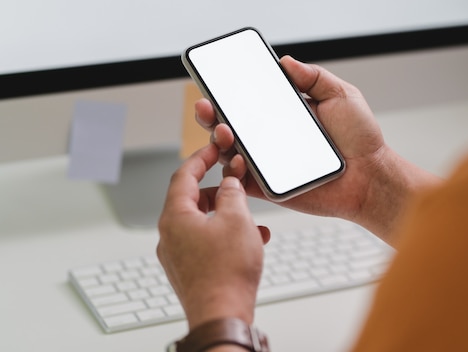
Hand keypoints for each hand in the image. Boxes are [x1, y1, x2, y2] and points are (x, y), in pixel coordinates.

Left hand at [157, 144, 269, 328]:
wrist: (221, 315)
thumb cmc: (226, 272)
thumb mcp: (237, 219)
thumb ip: (232, 193)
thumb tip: (229, 183)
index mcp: (175, 217)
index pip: (183, 176)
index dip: (201, 157)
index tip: (214, 148)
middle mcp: (170, 234)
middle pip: (192, 199)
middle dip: (219, 190)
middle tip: (238, 183)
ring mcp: (178, 254)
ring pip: (203, 222)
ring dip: (228, 215)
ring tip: (252, 219)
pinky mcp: (189, 269)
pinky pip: (207, 242)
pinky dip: (227, 235)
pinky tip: (252, 241)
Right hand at [197, 56, 440, 242]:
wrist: (370, 176)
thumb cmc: (361, 140)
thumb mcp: (341, 96)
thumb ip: (314, 77)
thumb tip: (285, 61)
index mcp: (284, 115)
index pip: (248, 101)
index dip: (229, 93)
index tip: (215, 83)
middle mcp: (271, 137)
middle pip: (231, 125)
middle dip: (211, 115)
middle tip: (207, 107)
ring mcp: (268, 163)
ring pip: (230, 152)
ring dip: (218, 140)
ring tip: (223, 131)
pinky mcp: (269, 187)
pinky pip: (242, 180)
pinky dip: (232, 171)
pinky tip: (237, 159)